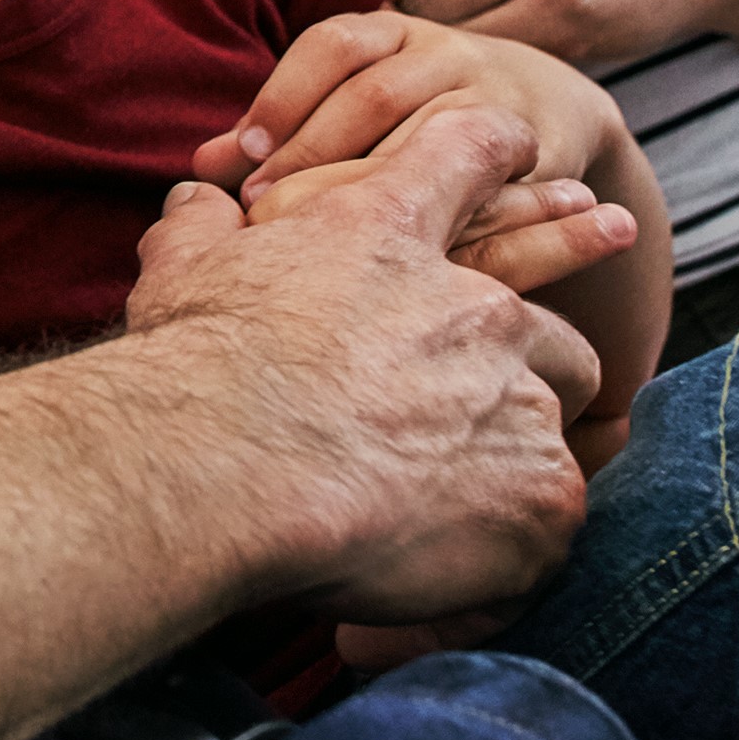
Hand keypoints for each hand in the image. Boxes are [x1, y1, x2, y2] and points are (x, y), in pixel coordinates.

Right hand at [119, 103, 594, 626]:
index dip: (505, 150)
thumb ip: (201, 227)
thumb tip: (197, 199)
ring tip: (456, 520)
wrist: (222, 459)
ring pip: (555, 432)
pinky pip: (546, 532)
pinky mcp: (542, 498)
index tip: (531, 157)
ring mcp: (521, 403)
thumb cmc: (195, 362)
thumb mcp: (183, 268)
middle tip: (500, 405)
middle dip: (534, 369)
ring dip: (512, 467)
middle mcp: (479, 309)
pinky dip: (501, 560)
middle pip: (553, 329)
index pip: (470, 152)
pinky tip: (441, 589)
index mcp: (393, 237)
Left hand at [207, 8, 632, 204]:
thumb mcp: (355, 103)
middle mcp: (447, 53)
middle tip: (259, 207)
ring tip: (313, 236)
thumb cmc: (420, 118)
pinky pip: (484, 186)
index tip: (242, 153)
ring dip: (365, 189)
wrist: (553, 113)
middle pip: (373, 95)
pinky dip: (436, 218)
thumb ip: (284, 129)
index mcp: (394, 30)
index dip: (282, 94)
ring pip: (427, 140)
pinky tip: (391, 256)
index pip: (331, 45)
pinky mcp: (537, 151)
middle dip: (312, 151)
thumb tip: (201, 164)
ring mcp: (497, 98)